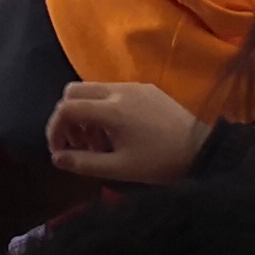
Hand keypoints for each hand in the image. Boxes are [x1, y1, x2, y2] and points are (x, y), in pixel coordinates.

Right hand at [46, 81, 209, 182]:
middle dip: (67, 117)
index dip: (54, 130)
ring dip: (85, 113)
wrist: (201, 149)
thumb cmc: (158, 162)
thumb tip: (56, 159)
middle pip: (74, 91)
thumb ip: (83, 163)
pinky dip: (103, 108)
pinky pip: (113, 90)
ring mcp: (134, 86)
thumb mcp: (118, 169)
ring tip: (97, 145)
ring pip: (93, 89)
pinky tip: (116, 133)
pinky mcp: (147, 88)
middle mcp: (119, 90)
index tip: (59, 153)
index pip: (66, 108)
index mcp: (111, 109)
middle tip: (76, 145)